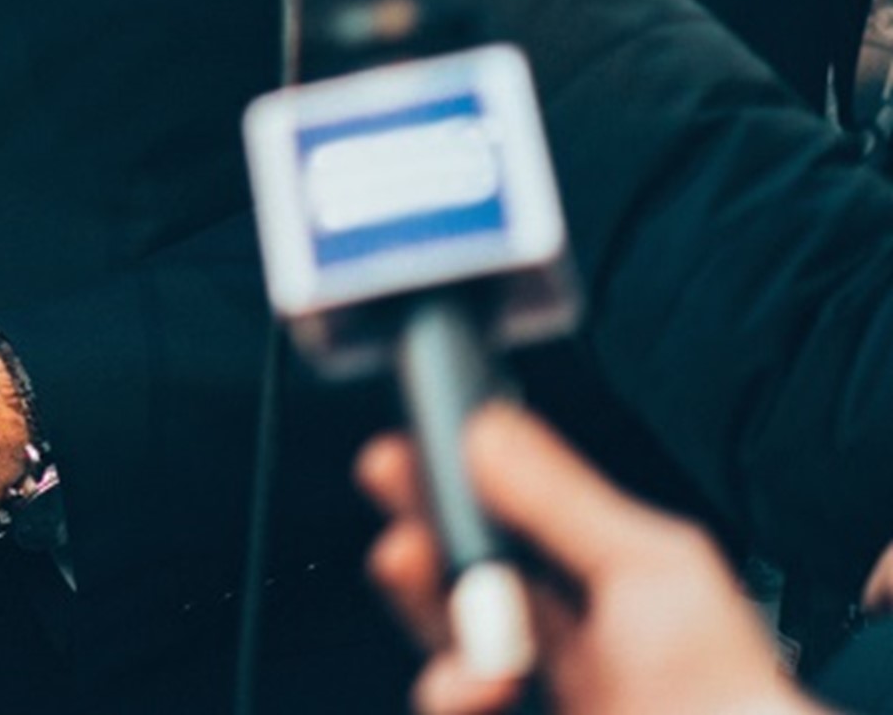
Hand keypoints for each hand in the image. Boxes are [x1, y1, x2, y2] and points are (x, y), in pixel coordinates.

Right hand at [358, 403, 820, 714]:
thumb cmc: (724, 693)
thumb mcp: (652, 568)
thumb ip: (564, 499)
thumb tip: (488, 430)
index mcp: (599, 574)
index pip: (509, 508)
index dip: (456, 473)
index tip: (418, 438)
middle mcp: (558, 626)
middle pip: (456, 559)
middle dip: (418, 519)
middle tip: (392, 482)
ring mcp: (529, 679)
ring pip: (434, 625)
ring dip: (425, 600)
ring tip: (452, 595)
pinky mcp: (500, 711)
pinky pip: (441, 695)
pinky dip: (449, 686)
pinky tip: (483, 681)